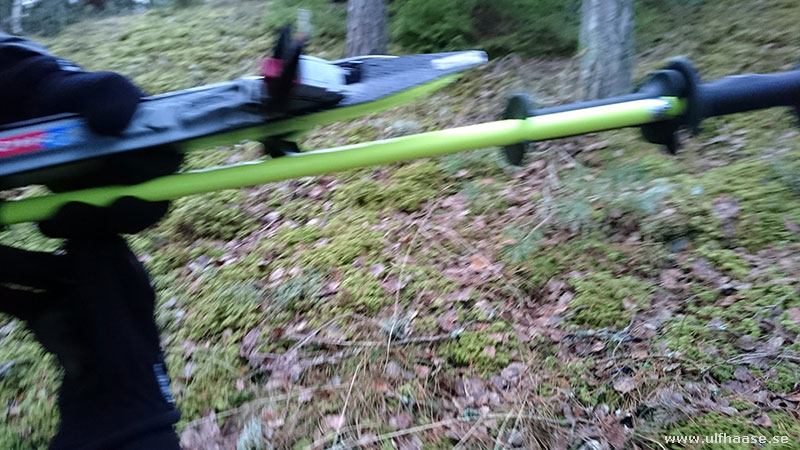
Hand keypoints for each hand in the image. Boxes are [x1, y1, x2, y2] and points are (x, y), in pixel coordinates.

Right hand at [0, 237, 179, 448]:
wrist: (113, 404)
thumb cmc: (119, 345)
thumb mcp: (106, 291)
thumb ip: (93, 252)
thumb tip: (80, 212)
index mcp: (127, 277)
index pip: (96, 241)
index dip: (69, 229)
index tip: (43, 219)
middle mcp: (105, 291)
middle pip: (57, 263)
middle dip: (23, 257)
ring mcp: (82, 312)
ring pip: (40, 285)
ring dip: (10, 272)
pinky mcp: (63, 332)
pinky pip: (34, 308)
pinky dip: (11, 296)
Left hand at [1, 35, 181, 235]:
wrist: (45, 112)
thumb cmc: (83, 98)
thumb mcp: (99, 88)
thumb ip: (112, 97)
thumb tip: (112, 124)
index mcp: (161, 152)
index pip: (168, 175)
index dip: (149, 180)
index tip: (117, 166)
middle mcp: (147, 180)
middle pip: (146, 210)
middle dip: (119, 214)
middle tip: (84, 206)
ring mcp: (119, 198)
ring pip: (116, 226)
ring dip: (90, 224)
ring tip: (59, 214)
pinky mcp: (94, 211)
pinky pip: (89, 232)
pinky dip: (68, 229)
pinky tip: (49, 220)